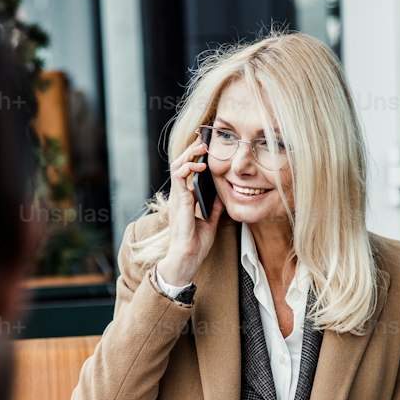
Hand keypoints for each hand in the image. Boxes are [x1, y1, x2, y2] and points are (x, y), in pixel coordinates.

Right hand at [156, 134, 223, 288]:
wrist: (187, 257)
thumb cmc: (195, 244)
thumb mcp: (210, 221)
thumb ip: (213, 207)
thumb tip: (222, 195)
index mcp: (185, 200)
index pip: (188, 173)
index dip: (196, 160)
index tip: (207, 151)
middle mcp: (179, 196)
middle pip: (182, 165)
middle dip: (192, 152)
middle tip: (205, 142)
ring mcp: (177, 198)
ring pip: (178, 167)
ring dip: (190, 155)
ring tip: (202, 147)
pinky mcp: (179, 201)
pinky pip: (179, 177)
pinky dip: (188, 167)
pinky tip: (200, 165)